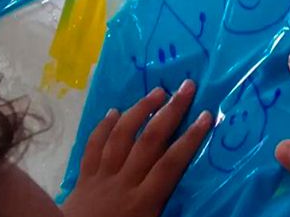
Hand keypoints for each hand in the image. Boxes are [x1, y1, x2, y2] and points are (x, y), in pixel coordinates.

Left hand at [62, 80, 212, 216]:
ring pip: (121, 136)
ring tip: (157, 91)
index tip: (206, 116)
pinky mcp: (83, 178)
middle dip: (170, 111)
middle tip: (186, 87)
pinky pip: (93, 147)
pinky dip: (103, 127)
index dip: (190, 139)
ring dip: (140, 110)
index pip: (171, 164)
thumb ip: (169, 213)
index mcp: (143, 202)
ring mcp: (101, 177)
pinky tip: (113, 111)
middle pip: (149, 141)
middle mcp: (124, 183)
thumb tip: (194, 203)